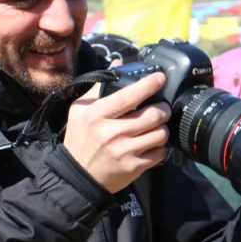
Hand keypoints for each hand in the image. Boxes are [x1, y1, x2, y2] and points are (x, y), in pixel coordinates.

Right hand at [63, 73, 169, 193]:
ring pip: (160, 134)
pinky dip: (159, 148)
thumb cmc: (80, 140)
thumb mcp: (80, 111)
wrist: (77, 177)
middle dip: (163, 109)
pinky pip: (159, 153)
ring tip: (157, 127)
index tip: (160, 78)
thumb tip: (118, 64)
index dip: (148, 85)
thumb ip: (99, 87)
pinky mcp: (132, 167)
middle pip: (152, 115)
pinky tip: (151, 145)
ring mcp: (123, 151)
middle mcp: (111, 132)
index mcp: (97, 115)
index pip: (128, 95)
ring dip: (163, 128)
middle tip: (161, 108)